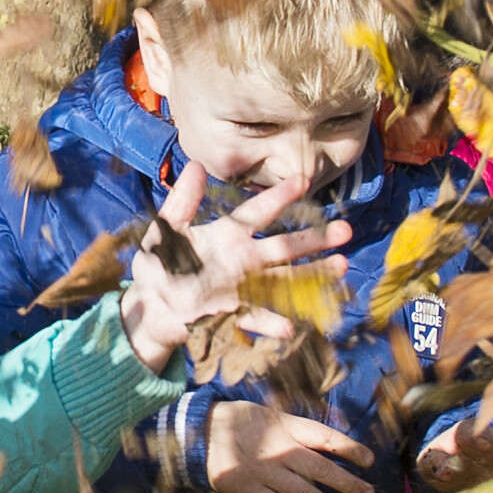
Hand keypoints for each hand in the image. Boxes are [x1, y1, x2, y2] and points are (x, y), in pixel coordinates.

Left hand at [116, 166, 349, 372]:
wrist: (148, 305)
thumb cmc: (158, 263)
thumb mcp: (164, 228)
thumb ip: (182, 201)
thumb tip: (196, 166)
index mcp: (227, 234)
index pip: (258, 211)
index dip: (280, 197)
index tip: (303, 181)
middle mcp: (242, 259)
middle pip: (283, 246)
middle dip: (314, 239)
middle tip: (344, 231)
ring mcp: (241, 287)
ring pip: (282, 280)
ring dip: (311, 275)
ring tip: (341, 268)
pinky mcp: (231, 313)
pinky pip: (256, 317)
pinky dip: (271, 322)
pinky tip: (289, 326)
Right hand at [201, 401, 374, 492]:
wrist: (199, 434)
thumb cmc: (238, 422)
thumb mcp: (270, 413)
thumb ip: (296, 426)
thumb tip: (327, 440)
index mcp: (287, 427)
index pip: (326, 438)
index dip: (351, 449)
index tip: (369, 460)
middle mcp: (280, 450)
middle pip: (322, 469)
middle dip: (348, 484)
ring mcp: (265, 473)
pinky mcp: (250, 491)